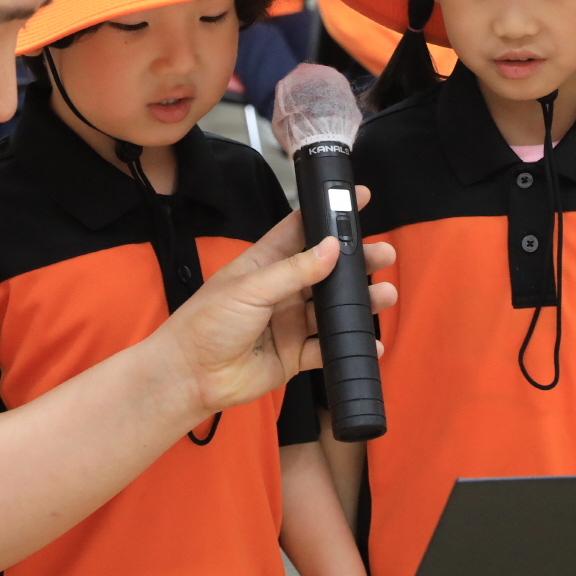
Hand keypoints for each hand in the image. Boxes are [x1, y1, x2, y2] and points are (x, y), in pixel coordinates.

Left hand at [152, 188, 394, 418]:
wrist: (190, 376)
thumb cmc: (207, 322)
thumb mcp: (250, 288)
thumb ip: (294, 270)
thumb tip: (332, 247)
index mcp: (266, 262)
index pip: (302, 229)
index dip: (329, 214)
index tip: (359, 199)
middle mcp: (282, 289)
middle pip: (327, 270)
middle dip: (356, 262)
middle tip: (384, 254)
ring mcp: (290, 322)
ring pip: (333, 308)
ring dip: (359, 303)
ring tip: (385, 295)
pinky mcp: (295, 354)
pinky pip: (328, 347)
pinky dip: (349, 345)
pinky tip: (372, 343)